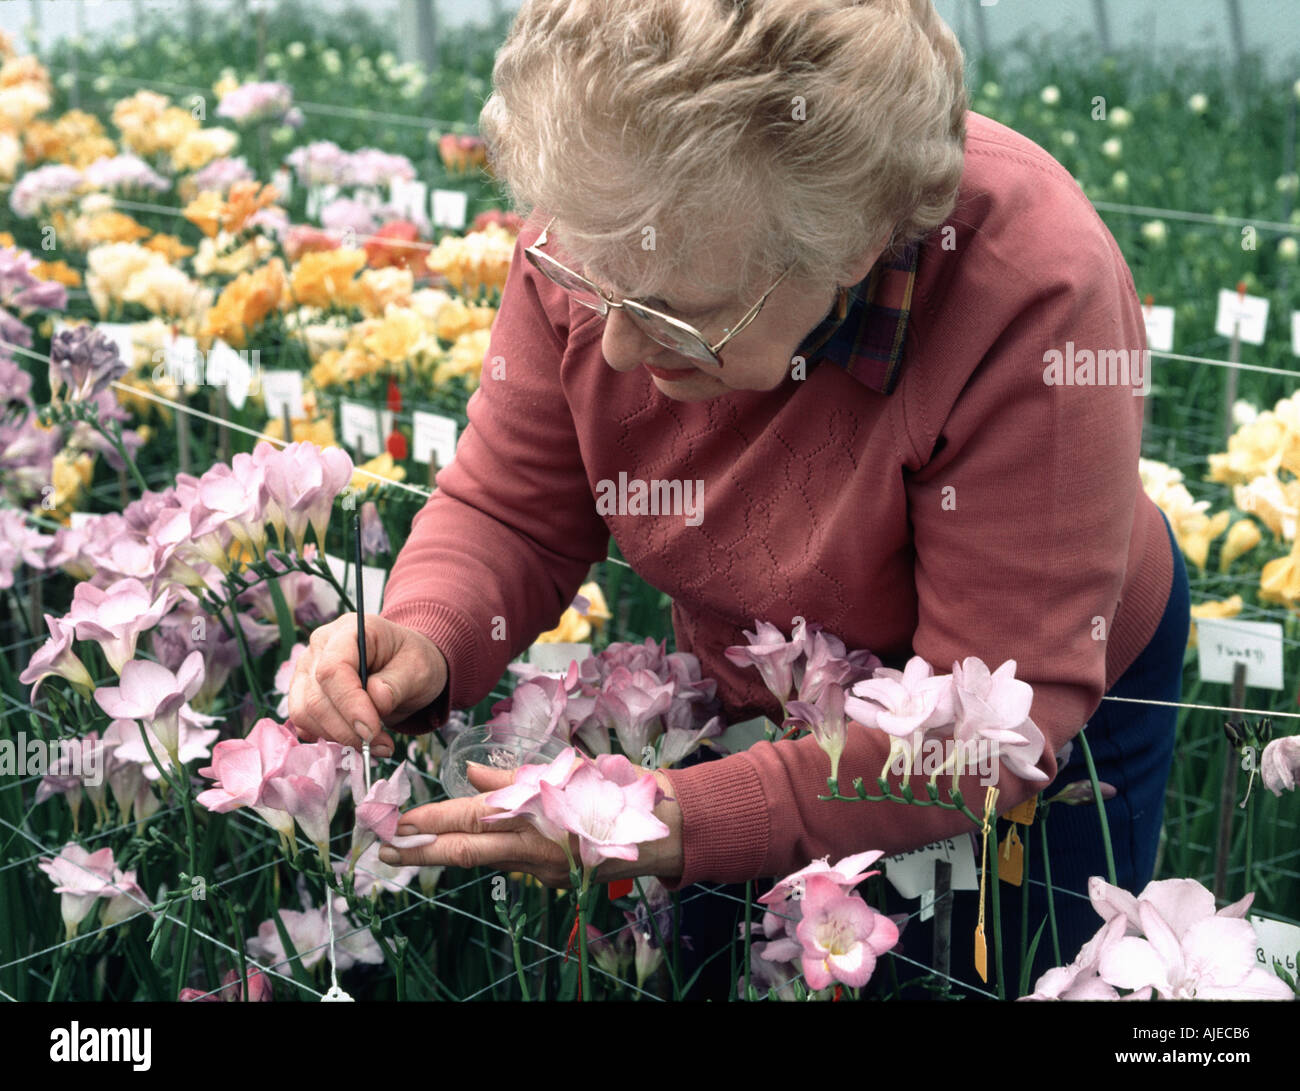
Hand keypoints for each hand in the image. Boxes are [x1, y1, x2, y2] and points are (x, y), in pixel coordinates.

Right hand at [286, 613, 447, 755]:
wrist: (405, 664)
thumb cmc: (412, 660)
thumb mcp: (418, 668)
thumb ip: (396, 684)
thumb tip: (375, 701)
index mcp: (349, 630)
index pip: (333, 669)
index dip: (349, 704)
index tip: (372, 730)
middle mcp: (320, 647)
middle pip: (315, 696)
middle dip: (347, 728)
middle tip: (380, 744)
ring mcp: (307, 669)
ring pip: (304, 712)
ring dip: (338, 736)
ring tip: (373, 744)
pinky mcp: (304, 692)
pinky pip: (303, 721)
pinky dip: (327, 737)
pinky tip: (354, 740)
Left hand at [378, 764, 684, 886]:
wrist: (656, 830)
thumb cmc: (609, 790)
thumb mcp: (562, 772)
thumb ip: (513, 778)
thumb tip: (471, 774)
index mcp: (532, 816)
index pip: (470, 819)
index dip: (432, 822)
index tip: (399, 823)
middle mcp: (530, 848)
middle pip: (465, 850)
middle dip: (422, 851)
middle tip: (383, 851)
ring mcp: (539, 868)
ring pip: (480, 860)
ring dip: (442, 854)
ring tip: (405, 853)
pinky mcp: (550, 877)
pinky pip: (507, 863)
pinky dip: (479, 854)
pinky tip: (457, 848)